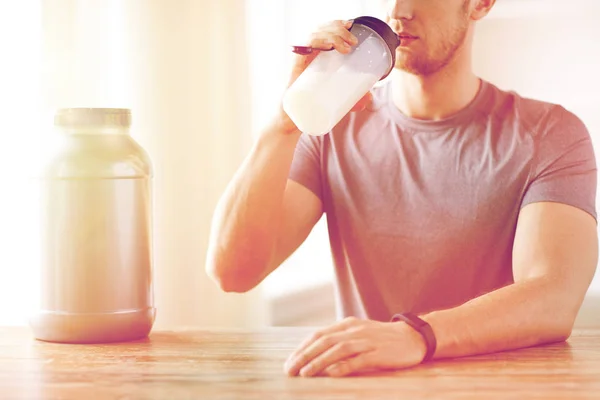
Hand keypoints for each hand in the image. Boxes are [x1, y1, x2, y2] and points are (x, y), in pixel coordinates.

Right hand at [274, 20, 373, 133]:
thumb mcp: (337, 98)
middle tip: (353, 41)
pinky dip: (318, 41)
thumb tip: (370, 97)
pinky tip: (329, 46)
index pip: (326, 29)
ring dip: (333, 35)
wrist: (295, 116)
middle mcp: (310, 52)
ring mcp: (303, 56)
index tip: (351, 25)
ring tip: (346, 47)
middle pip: (323, 28)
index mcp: (319, 54)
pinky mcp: (297, 63)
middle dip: (340, 29)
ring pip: (316, 33)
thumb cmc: (313, 102)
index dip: (338, 23)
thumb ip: (354, 98)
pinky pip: (306, 45)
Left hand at [284, 317, 426, 377]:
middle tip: (290, 370)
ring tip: (305, 373)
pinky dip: (343, 366)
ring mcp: (367, 341)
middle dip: (304, 356)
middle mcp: (355, 330)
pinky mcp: (378, 353)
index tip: (290, 362)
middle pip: (324, 341)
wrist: (413, 337)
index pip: (319, 335)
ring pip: (338, 350)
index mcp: (347, 324)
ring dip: (319, 362)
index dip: (303, 348)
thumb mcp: (358, 333)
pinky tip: (331, 374)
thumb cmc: (382, 339)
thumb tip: (316, 354)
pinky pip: (358, 360)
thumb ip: (339, 340)